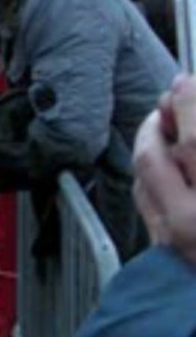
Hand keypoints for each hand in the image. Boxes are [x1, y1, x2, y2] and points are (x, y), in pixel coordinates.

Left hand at [134, 76, 195, 259]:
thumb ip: (195, 153)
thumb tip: (188, 124)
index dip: (192, 103)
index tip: (187, 82)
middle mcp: (195, 223)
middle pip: (168, 153)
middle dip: (169, 115)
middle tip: (176, 92)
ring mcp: (176, 241)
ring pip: (148, 174)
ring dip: (152, 139)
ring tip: (165, 118)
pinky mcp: (164, 254)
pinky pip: (145, 199)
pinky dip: (148, 171)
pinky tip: (160, 157)